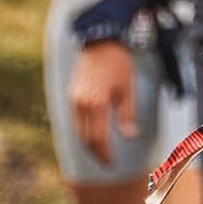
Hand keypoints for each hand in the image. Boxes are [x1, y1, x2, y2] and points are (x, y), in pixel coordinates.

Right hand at [69, 34, 137, 166]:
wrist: (101, 40)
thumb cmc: (118, 63)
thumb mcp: (128, 88)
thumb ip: (128, 114)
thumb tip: (130, 137)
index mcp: (97, 103)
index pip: (98, 139)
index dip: (105, 154)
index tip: (112, 163)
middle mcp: (81, 104)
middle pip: (85, 138)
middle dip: (96, 153)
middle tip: (107, 161)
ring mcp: (74, 99)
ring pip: (78, 131)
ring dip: (89, 144)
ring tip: (102, 150)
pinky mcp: (72, 94)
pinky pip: (76, 120)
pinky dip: (84, 131)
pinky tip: (94, 133)